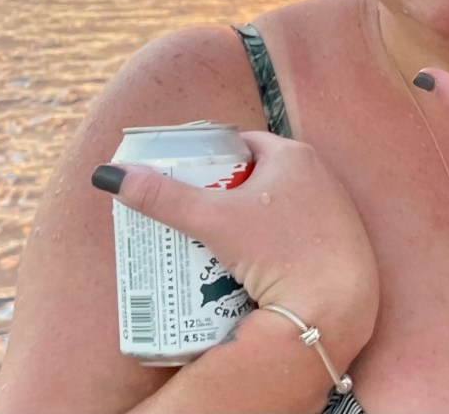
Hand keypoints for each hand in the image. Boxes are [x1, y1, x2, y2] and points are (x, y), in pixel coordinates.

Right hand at [90, 131, 378, 352]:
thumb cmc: (279, 249)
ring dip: (247, 220)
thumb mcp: (213, 220)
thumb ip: (163, 197)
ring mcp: (334, 210)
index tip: (185, 178)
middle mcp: (320, 175)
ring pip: (277, 207)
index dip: (210, 159)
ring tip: (212, 242)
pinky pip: (294, 233)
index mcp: (294, 155)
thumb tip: (109, 174)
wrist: (334, 304)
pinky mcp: (339, 244)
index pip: (242, 145)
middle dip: (224, 194)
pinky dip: (270, 242)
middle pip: (258, 177)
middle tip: (191, 214)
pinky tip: (249, 262)